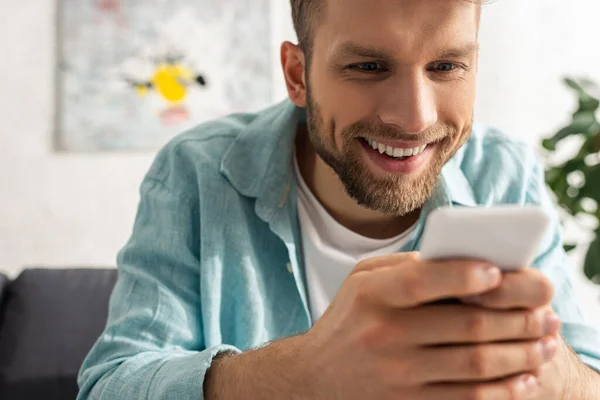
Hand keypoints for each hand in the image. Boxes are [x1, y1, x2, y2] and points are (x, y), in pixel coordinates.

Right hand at [298, 253, 561, 399]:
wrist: (315, 377)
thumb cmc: (349, 319)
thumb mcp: (362, 280)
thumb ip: (407, 265)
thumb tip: (466, 261)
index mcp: (372, 294)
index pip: (424, 280)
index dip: (467, 275)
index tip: (500, 272)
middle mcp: (384, 334)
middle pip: (466, 324)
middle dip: (518, 318)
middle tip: (548, 313)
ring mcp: (398, 374)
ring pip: (476, 363)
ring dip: (522, 353)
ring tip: (547, 343)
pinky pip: (468, 398)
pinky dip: (505, 389)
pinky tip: (525, 376)